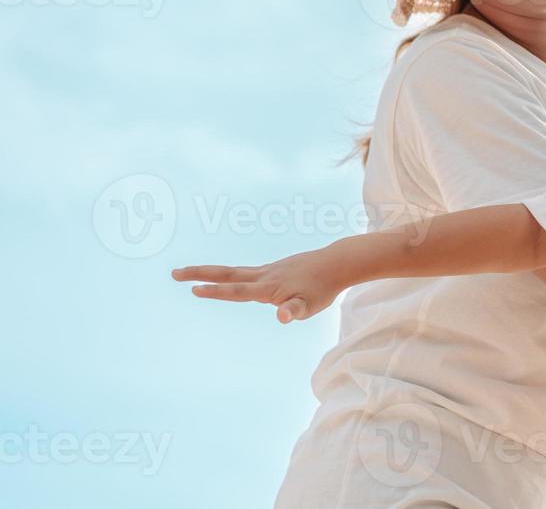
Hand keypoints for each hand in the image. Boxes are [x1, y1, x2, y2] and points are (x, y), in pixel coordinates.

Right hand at [171, 244, 352, 323]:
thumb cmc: (323, 288)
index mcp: (268, 288)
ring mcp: (268, 271)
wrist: (337, 263)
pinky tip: (226, 279)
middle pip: (226, 274)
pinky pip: (246, 274)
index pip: (237, 291)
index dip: (216, 292)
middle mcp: (264, 276)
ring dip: (210, 273)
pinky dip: (229, 275)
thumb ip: (294, 311)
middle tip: (174, 273)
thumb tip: (282, 316)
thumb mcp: (311, 306)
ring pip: (234, 272)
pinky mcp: (274, 270)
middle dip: (199, 274)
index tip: (193, 290)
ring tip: (189, 275)